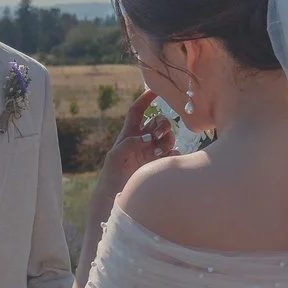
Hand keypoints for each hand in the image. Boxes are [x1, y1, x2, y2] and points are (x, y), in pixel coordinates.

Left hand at [89, 90, 175, 219]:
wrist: (118, 197)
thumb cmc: (112, 175)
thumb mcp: (115, 156)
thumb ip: (130, 143)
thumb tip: (148, 137)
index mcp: (130, 133)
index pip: (138, 110)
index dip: (146, 99)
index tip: (156, 90)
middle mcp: (144, 140)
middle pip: (159, 121)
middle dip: (162, 124)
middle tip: (157, 136)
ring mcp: (154, 152)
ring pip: (169, 136)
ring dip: (166, 139)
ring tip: (157, 152)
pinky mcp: (161, 164)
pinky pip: (175, 153)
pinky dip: (173, 153)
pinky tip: (165, 160)